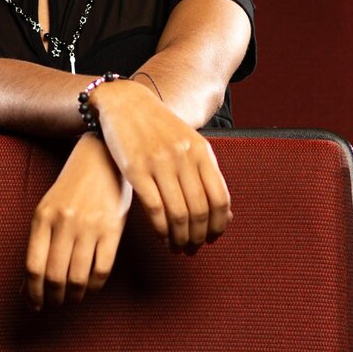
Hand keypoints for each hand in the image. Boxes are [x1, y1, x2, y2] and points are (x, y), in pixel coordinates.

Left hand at [24, 133, 131, 308]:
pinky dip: (94, 286)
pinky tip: (90, 287)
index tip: (35, 305)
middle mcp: (64, 222)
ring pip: (78, 277)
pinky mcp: (112, 229)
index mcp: (43, 217)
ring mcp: (89, 226)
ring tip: (73, 298)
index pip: (33, 267)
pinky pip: (102, 269)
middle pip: (55, 276)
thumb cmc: (71, 188)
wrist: (100, 158)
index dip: (33, 293)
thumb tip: (27, 285)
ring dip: (74, 296)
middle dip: (54, 298)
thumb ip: (39, 243)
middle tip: (55, 304)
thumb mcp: (48, 209)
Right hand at [92, 79, 231, 251]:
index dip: (218, 225)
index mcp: (201, 151)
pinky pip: (154, 208)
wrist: (125, 102)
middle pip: (199, 211)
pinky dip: (161, 229)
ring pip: (178, 213)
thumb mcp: (188, 143)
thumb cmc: (159, 127)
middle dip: (198, 237)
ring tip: (178, 247)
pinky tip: (161, 236)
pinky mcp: (136, 169)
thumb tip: (226, 214)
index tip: (212, 238)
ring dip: (180, 237)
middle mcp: (183, 157)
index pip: (220, 199)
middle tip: (193, 249)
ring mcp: (159, 163)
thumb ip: (205, 174)